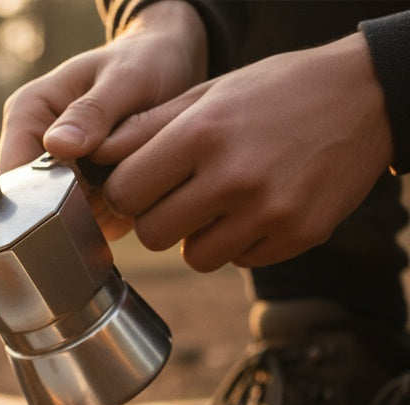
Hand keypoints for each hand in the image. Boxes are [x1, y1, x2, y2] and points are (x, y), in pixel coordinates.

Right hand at [0, 1, 206, 237]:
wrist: (170, 70)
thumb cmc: (146, 63)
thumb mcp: (126, 78)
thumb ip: (94, 111)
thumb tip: (57, 146)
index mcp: (27, 115)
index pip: (13, 177)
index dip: (44, 196)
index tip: (88, 188)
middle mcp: (33, 149)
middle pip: (40, 206)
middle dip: (82, 202)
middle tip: (122, 173)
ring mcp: (55, 176)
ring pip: (68, 220)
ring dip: (103, 209)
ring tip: (131, 172)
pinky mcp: (79, 196)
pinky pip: (92, 224)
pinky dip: (116, 214)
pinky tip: (136, 188)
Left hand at [95, 32, 396, 270]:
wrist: (366, 98)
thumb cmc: (274, 93)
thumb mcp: (208, 94)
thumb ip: (145, 130)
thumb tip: (89, 159)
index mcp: (203, 133)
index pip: (126, 193)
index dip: (128, 192)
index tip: (143, 184)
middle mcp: (234, 177)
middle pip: (153, 235)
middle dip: (158, 220)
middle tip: (181, 196)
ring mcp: (268, 212)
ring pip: (194, 257)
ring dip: (199, 237)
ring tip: (224, 201)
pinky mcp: (295, 237)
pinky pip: (238, 261)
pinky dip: (240, 243)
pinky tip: (258, 208)